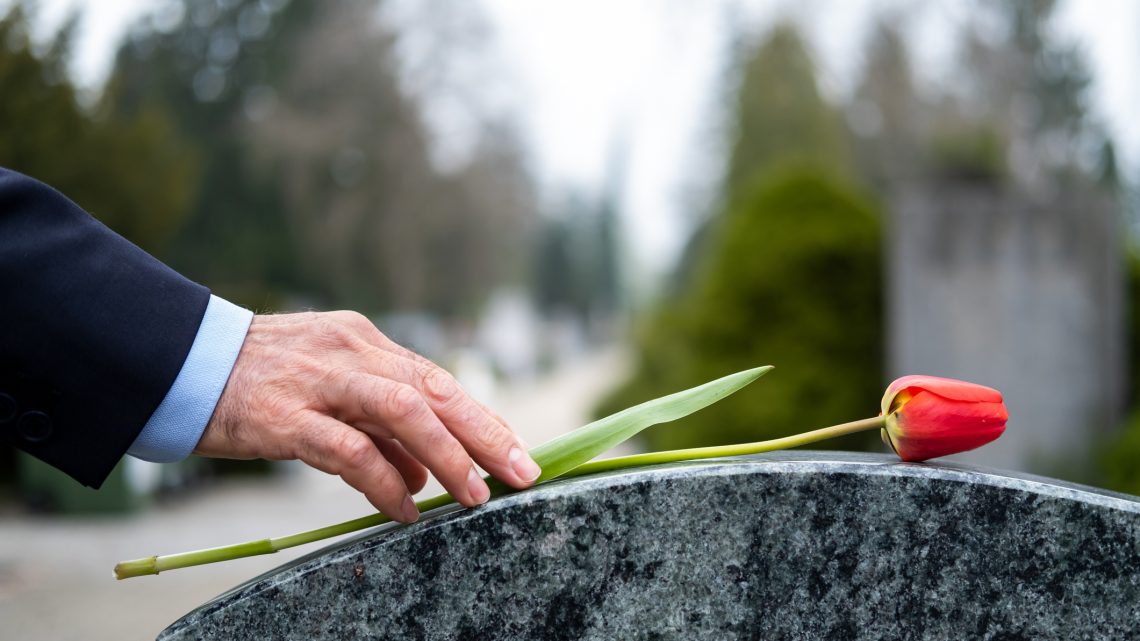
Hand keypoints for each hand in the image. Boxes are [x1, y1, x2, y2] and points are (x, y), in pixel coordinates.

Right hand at [194, 311, 540, 522]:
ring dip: (448, 455)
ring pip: (403, 411)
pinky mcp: (284, 416)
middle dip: (486, 433)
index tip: (517, 450)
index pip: (437, 379)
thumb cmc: (259, 381)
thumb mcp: (328, 387)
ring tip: (473, 495)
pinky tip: (404, 508)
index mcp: (364, 341)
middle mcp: (350, 352)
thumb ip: (379, 426)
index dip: (482, 417)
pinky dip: (385, 482)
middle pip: (435, 389)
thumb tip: (427, 474)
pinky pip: (350, 450)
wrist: (179, 363)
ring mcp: (319, 381)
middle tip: (521, 472)